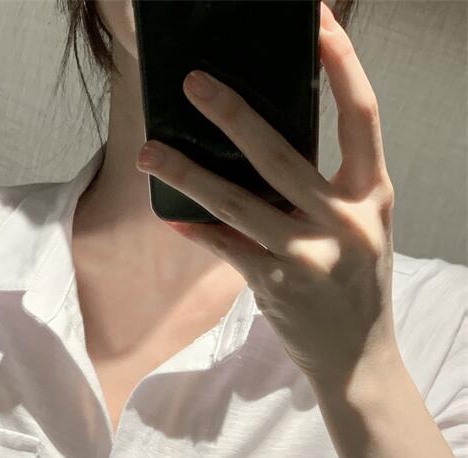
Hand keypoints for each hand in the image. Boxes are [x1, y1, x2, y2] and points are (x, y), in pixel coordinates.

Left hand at [135, 0, 399, 391]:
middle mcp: (346, 221)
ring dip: (189, 174)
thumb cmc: (354, 283)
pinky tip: (173, 214)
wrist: (358, 358)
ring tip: (149, 151)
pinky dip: (198, 229)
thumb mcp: (360, 226)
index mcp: (374, 194)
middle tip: (192, 83)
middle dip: (232, 115)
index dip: (341, 64)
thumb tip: (262, 144)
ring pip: (239, 203)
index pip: (361, 115)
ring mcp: (310, 256)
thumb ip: (328, 187)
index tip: (315, 23)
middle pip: (282, 154)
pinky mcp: (277, 287)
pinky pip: (227, 248)